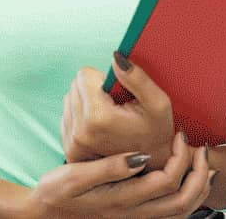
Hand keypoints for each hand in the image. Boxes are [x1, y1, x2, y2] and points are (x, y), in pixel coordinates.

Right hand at [25, 130, 213, 218]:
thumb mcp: (74, 176)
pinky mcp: (133, 217)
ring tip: (204, 166)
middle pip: (183, 200)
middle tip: (202, 149)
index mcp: (122, 199)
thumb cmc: (56, 192)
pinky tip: (185, 182)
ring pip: (181, 211)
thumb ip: (108, 167)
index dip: (180, 158)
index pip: (166, 181)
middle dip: (199, 175)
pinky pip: (170, 213)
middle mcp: (134, 213)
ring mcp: (135, 218)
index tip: (179, 134)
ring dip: (198, 189)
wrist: (45, 215)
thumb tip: (141, 156)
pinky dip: (187, 199)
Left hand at [61, 52, 175, 168]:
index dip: (103, 80)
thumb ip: (137, 78)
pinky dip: (81, 116)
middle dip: (94, 91)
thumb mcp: (158, 104)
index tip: (118, 95)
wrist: (154, 168)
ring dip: (87, 103)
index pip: (83, 75)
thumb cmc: (158, 132)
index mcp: (97, 119)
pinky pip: (67, 116)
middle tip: (115, 108)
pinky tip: (100, 128)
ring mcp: (72, 144)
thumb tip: (116, 57)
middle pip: (75, 86)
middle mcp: (79, 133)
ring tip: (109, 119)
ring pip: (70, 99)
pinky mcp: (69, 150)